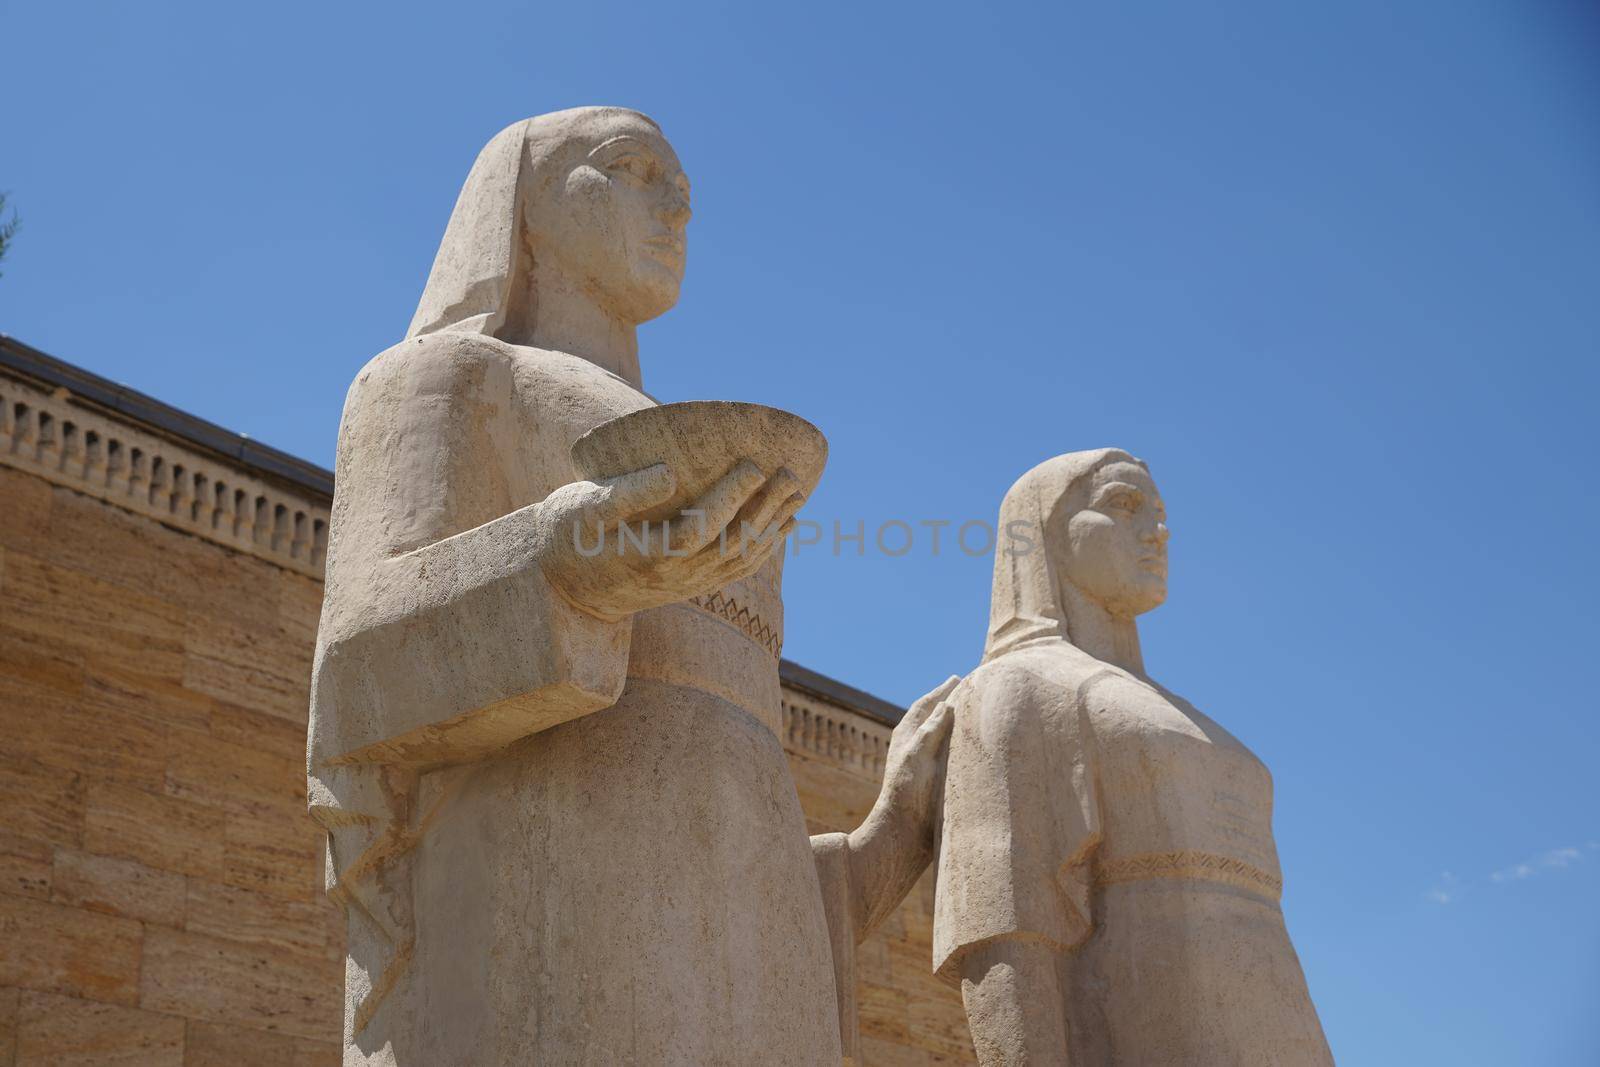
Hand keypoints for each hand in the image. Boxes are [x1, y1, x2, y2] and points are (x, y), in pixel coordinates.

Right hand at [541, 459, 805, 621]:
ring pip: (741, 560)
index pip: (701, 529)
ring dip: (772, 528)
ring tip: (796, 493)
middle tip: (790, 475)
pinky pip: (737, 570)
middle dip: (765, 509)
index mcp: (648, 556)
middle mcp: (675, 577)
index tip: (753, 465)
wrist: (565, 585)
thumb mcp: (582, 508)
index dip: (731, 499)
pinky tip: (783, 523)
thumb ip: (624, 493)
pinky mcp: (692, 586)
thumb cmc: (567, 534)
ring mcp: (687, 586)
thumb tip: (671, 473)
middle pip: (732, 546)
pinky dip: (765, 548)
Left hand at [874, 675, 961, 850]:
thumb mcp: (917, 756)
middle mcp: (915, 747)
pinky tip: (977, 748)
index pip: (926, 704)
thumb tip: (946, 704)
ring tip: (977, 714)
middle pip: (935, 717)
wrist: (904, 834)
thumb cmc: (907, 794)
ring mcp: (925, 764)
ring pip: (944, 737)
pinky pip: (951, 756)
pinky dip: (963, 746)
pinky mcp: (935, 782)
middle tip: (971, 690)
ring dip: (959, 724)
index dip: (942, 690)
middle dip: (952, 703)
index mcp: (907, 736)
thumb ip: (931, 730)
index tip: (959, 678)